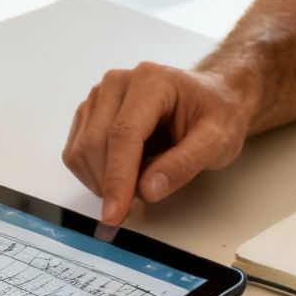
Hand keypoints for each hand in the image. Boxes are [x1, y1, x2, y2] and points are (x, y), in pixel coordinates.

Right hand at [62, 62, 255, 225]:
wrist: (211, 98)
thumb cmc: (217, 115)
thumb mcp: (218, 141)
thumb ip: (185, 164)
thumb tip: (148, 190)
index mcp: (151, 82)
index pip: (123, 135)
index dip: (117, 179)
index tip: (115, 214)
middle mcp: (118, 83)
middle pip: (95, 144)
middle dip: (111, 185)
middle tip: (138, 205)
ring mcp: (99, 96)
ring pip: (80, 151)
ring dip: (102, 181)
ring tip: (139, 180)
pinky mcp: (89, 112)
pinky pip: (77, 153)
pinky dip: (94, 175)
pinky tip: (122, 174)